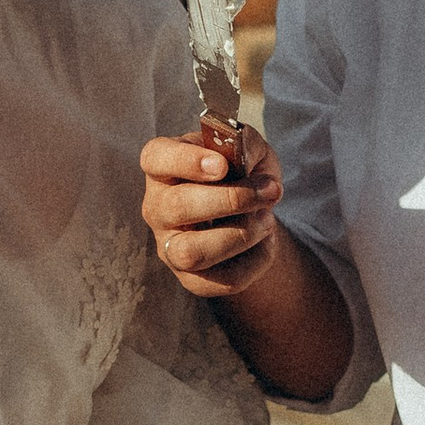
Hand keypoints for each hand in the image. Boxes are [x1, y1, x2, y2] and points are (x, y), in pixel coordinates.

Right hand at [140, 124, 283, 298]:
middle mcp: (157, 207)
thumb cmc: (241, 173)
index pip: (155, 158)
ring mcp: (169, 245)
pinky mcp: (191, 278)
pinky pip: (222, 280)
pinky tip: (266, 242)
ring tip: (266, 220)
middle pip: (177, 207)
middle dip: (231, 199)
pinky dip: (256, 260)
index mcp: (163, 166)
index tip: (222, 165)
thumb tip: (246, 157)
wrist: (252, 212)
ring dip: (240, 236)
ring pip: (191, 252)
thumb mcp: (249, 149)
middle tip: (268, 192)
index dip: (186, 161)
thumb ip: (247, 144)